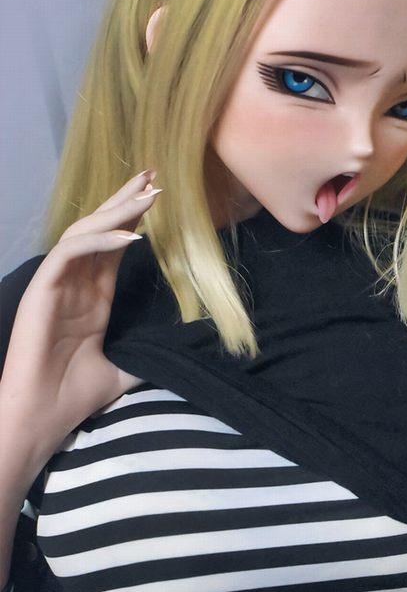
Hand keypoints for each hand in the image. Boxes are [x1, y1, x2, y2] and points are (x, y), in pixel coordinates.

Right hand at [0, 169, 162, 483]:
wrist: (42, 417)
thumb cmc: (74, 396)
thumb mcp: (124, 370)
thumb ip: (145, 353)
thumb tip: (178, 351)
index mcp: (92, 297)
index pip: (114, 246)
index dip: (134, 220)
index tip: (158, 195)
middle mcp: (75, 284)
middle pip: (100, 229)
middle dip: (125, 200)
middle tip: (153, 174)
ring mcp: (57, 284)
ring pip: (83, 232)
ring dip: (115, 211)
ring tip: (147, 193)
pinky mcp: (42, 290)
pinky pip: (70, 253)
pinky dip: (99, 240)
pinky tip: (129, 236)